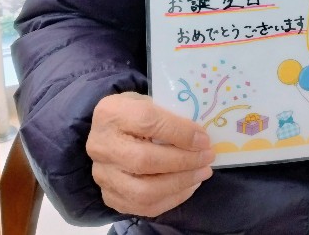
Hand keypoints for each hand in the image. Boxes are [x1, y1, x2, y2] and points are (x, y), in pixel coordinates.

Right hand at [87, 92, 214, 217]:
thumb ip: (169, 115)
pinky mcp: (109, 196)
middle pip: (145, 160)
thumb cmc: (134, 114)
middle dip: (183, 161)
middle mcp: (101, 145)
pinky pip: (144, 207)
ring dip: (180, 183)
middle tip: (207, 157)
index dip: (180, 133)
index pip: (148, 122)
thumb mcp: (148, 101)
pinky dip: (172, 198)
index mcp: (111, 113)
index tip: (204, 139)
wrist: (108, 133)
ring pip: (144, 191)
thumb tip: (200, 136)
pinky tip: (188, 185)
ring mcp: (102, 174)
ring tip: (202, 173)